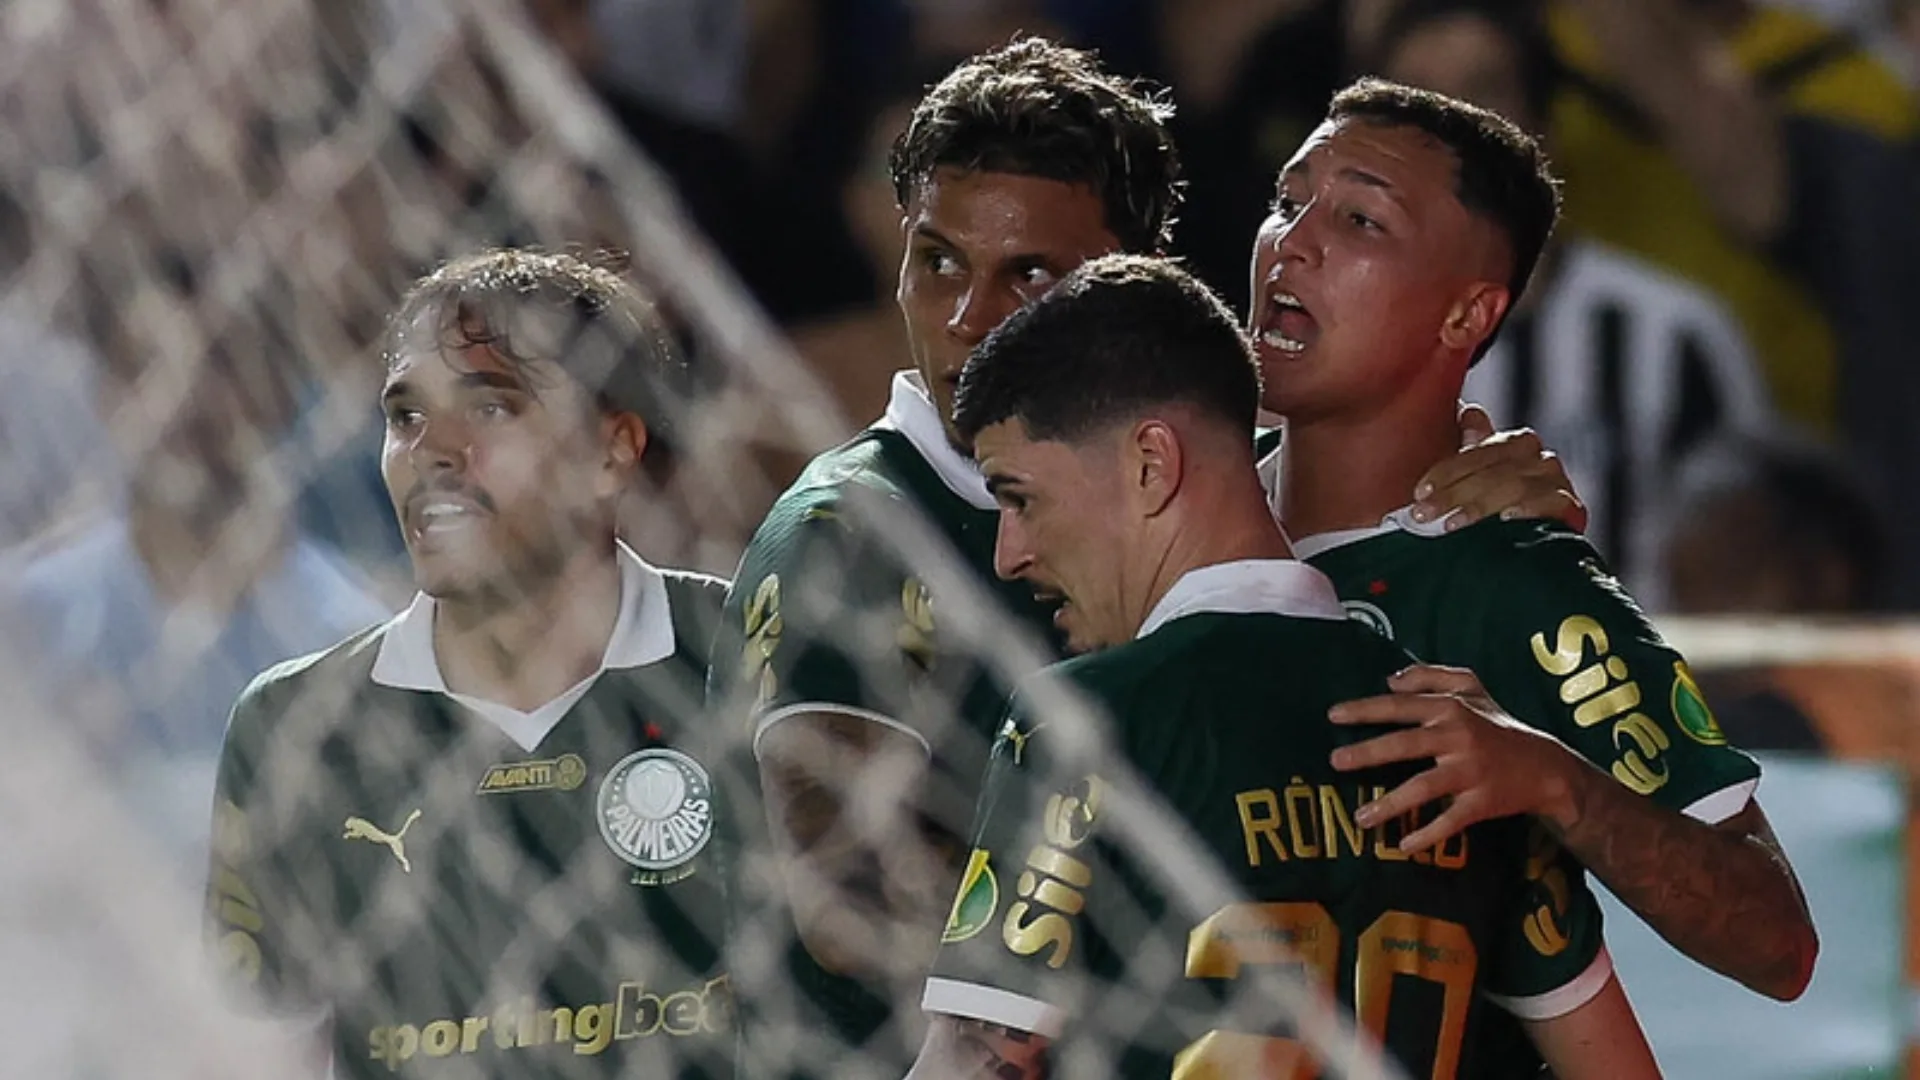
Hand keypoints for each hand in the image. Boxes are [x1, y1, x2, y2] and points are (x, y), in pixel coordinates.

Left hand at [1328, 665, 1585, 852]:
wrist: (1545, 766)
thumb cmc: (1498, 724)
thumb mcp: (1472, 688)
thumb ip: (1430, 676)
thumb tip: (1389, 680)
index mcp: (1451, 708)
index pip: (1400, 706)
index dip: (1365, 709)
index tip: (1333, 716)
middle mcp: (1459, 736)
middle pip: (1405, 744)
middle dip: (1367, 753)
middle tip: (1334, 761)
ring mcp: (1470, 771)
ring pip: (1423, 787)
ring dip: (1390, 803)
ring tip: (1360, 817)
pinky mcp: (1482, 802)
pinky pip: (1450, 821)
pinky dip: (1427, 834)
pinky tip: (1403, 845)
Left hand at [1409, 404, 1587, 532]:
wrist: (1537, 550)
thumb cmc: (1495, 510)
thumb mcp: (1473, 484)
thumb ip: (1466, 452)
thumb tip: (1464, 411)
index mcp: (1510, 444)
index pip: (1474, 452)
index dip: (1444, 472)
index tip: (1419, 493)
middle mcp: (1535, 455)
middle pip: (1490, 468)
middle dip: (1452, 493)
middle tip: (1423, 515)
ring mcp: (1554, 479)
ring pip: (1513, 484)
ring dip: (1479, 505)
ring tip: (1452, 524)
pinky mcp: (1570, 504)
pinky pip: (1550, 501)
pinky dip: (1528, 508)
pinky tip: (1506, 519)